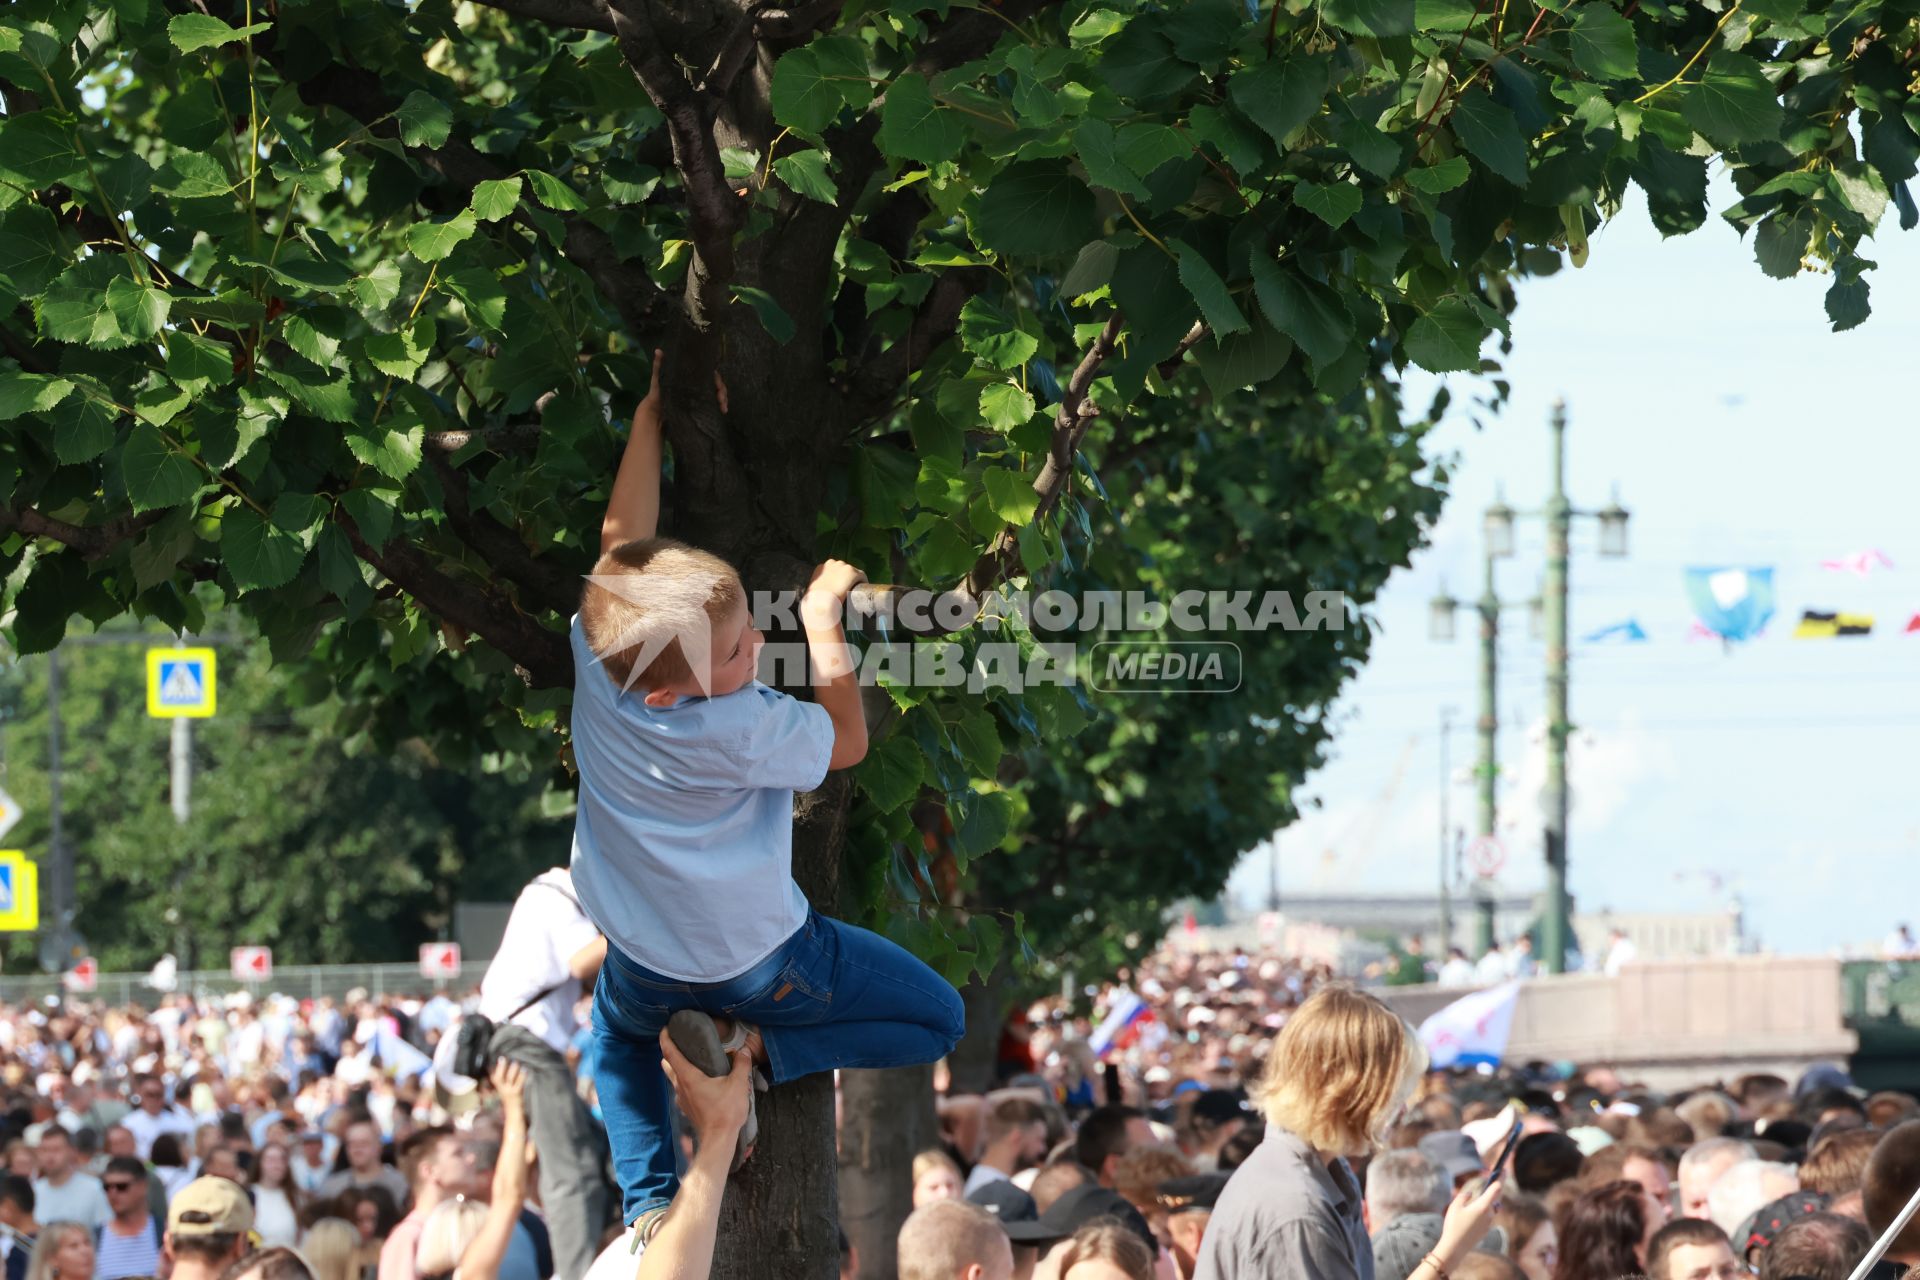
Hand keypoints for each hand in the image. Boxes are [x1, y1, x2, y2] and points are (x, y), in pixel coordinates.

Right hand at [489, 1058, 526, 1113]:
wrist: (513, 1112)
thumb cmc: (509, 1099)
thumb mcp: (503, 1090)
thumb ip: (500, 1081)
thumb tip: (495, 1069)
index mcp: (498, 1088)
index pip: (492, 1078)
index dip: (491, 1070)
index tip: (492, 1061)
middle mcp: (502, 1090)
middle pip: (498, 1078)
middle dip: (500, 1068)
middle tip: (502, 1058)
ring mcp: (509, 1092)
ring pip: (509, 1079)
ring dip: (512, 1070)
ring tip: (515, 1062)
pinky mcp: (516, 1093)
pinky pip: (518, 1084)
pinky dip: (521, 1076)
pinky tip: (525, 1070)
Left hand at [630, 349, 727, 431]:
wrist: (656, 410)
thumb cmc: (658, 392)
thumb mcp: (658, 378)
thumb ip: (659, 365)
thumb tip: (658, 350)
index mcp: (691, 375)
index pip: (709, 373)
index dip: (717, 379)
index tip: (718, 387)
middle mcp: (698, 383)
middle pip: (716, 384)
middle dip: (722, 391)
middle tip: (721, 400)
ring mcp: (700, 394)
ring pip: (717, 393)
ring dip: (723, 399)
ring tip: (723, 407)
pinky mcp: (700, 404)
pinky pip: (714, 403)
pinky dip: (721, 406)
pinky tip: (723, 411)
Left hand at [659, 1029, 750, 1151]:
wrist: (718, 1140)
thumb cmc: (725, 1111)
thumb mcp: (738, 1085)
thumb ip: (741, 1065)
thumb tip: (744, 1051)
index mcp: (688, 1076)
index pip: (670, 1053)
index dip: (666, 1039)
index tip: (665, 1029)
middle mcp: (680, 1086)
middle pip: (668, 1065)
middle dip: (670, 1052)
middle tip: (680, 1042)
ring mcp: (682, 1099)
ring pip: (674, 1078)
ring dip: (677, 1067)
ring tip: (691, 1059)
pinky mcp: (687, 1108)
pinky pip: (682, 1090)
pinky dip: (685, 1081)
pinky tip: (699, 1081)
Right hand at [801, 560, 866, 626]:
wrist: (821, 603)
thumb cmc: (814, 601)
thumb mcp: (812, 592)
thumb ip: (816, 591)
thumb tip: (815, 599)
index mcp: (821, 567)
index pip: (834, 570)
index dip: (838, 579)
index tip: (839, 588)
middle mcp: (832, 563)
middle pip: (844, 570)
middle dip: (846, 579)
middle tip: (847, 591)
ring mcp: (843, 566)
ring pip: (853, 572)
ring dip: (854, 580)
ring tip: (855, 590)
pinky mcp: (852, 573)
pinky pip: (861, 576)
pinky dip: (863, 582)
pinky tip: (863, 588)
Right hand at [1435, 1177, 1502, 1267]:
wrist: (1455, 1247)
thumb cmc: (1453, 1225)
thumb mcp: (1454, 1206)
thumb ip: (1463, 1197)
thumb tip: (1470, 1195)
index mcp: (1483, 1206)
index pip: (1496, 1188)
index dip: (1500, 1178)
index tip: (1503, 1169)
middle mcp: (1489, 1214)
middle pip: (1498, 1197)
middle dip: (1499, 1186)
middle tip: (1500, 1175)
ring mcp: (1488, 1223)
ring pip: (1494, 1207)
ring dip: (1493, 1198)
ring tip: (1490, 1190)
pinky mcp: (1485, 1229)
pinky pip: (1489, 1215)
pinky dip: (1487, 1207)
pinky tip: (1481, 1206)